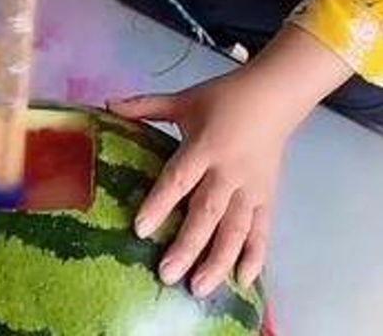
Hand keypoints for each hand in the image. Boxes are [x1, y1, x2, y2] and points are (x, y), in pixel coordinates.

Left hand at [109, 71, 284, 297]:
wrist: (274, 95)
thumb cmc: (225, 98)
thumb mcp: (184, 100)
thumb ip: (146, 106)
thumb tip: (107, 104)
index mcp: (205, 145)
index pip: (179, 178)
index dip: (160, 203)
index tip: (140, 229)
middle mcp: (228, 171)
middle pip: (207, 212)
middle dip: (187, 245)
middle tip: (167, 274)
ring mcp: (250, 187)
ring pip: (235, 229)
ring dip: (218, 260)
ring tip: (199, 287)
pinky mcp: (267, 196)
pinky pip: (262, 229)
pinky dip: (255, 255)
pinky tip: (243, 281)